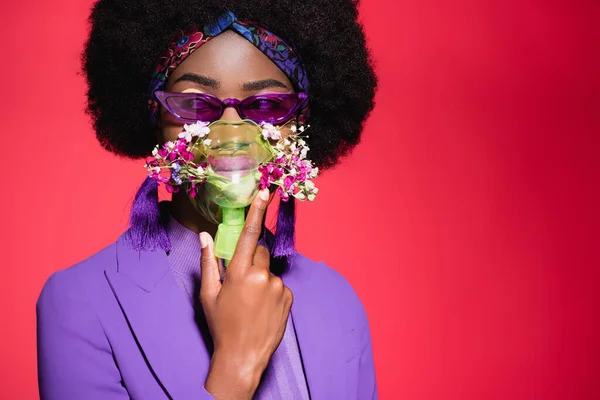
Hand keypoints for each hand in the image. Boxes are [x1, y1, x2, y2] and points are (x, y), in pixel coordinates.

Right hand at [199, 189, 292, 398]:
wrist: (244, 356)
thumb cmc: (222, 325)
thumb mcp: (208, 294)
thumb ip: (208, 262)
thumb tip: (205, 236)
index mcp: (240, 273)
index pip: (250, 235)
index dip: (258, 211)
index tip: (266, 192)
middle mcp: (262, 276)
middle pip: (261, 251)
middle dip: (252, 258)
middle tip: (241, 280)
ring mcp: (279, 286)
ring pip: (270, 269)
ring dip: (262, 276)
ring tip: (251, 300)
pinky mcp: (289, 296)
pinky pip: (279, 283)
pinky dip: (271, 289)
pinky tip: (262, 306)